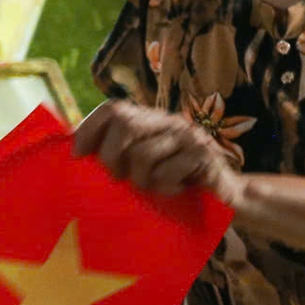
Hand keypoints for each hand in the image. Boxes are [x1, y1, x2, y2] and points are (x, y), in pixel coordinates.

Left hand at [73, 101, 243, 207]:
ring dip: (141, 179)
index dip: (89, 129)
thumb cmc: (179, 182)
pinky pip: (166, 172)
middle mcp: (170, 121)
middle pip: (124, 124)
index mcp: (153, 120)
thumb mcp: (146, 165)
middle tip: (118, 178)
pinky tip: (175, 190)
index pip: (113, 108)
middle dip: (111, 156)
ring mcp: (189, 136)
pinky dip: (164, 187)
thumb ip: (121, 153)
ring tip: (152, 188)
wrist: (229, 195)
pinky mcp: (204, 155)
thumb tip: (75, 154)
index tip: (77, 155)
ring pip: (142, 153)